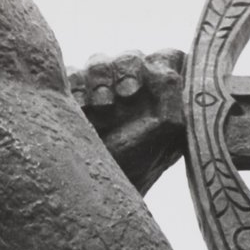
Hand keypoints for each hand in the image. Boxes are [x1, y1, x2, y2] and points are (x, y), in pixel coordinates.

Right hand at [67, 49, 184, 194]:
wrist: (91, 192)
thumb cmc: (134, 169)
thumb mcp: (165, 136)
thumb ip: (175, 97)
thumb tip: (163, 67)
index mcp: (165, 101)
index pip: (170, 58)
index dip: (162, 62)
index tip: (155, 80)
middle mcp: (136, 94)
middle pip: (134, 56)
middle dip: (128, 70)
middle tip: (126, 94)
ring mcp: (104, 93)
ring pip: (102, 60)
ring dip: (101, 77)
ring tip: (101, 107)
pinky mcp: (76, 96)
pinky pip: (74, 73)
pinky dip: (78, 84)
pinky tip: (81, 106)